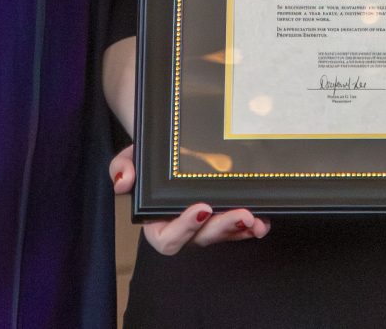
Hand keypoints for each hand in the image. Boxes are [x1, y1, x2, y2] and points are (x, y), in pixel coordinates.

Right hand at [108, 145, 270, 252]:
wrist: (167, 146)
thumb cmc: (146, 159)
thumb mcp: (129, 158)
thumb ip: (122, 168)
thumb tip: (123, 182)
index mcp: (156, 224)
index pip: (168, 238)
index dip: (185, 227)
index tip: (202, 208)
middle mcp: (182, 229)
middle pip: (201, 240)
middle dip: (223, 229)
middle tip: (242, 215)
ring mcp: (204, 226)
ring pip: (222, 236)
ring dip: (241, 231)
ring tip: (257, 221)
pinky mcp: (221, 217)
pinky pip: (236, 228)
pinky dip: (250, 226)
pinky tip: (264, 220)